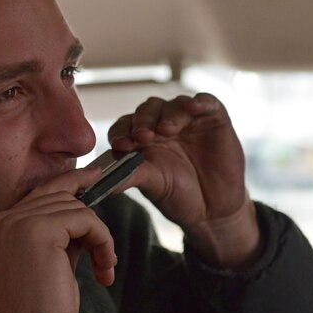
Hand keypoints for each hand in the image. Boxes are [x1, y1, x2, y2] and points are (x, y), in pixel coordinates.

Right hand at [0, 168, 115, 312]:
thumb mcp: (43, 270)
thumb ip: (56, 242)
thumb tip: (82, 223)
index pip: (37, 196)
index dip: (69, 187)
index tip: (95, 180)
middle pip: (57, 195)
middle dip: (90, 217)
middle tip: (107, 247)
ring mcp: (15, 223)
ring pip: (76, 208)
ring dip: (99, 238)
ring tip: (103, 269)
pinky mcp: (39, 230)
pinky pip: (86, 218)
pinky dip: (102, 239)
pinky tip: (103, 266)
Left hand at [108, 93, 261, 269]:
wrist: (213, 210)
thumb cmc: (179, 197)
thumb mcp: (153, 186)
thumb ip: (130, 176)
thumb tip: (98, 179)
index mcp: (141, 139)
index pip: (124, 126)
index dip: (121, 132)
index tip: (120, 145)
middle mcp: (162, 125)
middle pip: (147, 111)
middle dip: (142, 121)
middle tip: (141, 137)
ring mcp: (188, 120)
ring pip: (173, 104)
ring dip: (168, 114)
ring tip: (166, 130)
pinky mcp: (213, 118)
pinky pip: (206, 102)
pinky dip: (199, 102)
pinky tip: (193, 108)